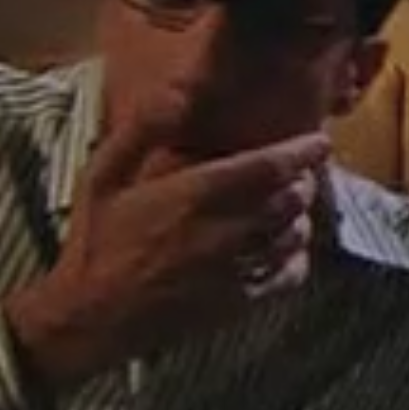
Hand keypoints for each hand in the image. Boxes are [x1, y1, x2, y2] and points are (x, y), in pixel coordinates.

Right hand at [4, 100, 332, 391]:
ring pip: (293, 236)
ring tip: (292, 205)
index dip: (301, 152)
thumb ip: (140, 131)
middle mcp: (222, 232)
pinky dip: (297, 257)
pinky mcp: (238, 303)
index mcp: (193, 196)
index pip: (268, 168)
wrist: (89, 316)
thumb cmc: (95, 242)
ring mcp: (235, 270)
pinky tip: (286, 248)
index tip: (319, 141)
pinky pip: (288, 277)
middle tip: (298, 173)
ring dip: (300, 216)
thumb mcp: (101, 176)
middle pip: (290, 200)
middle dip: (302, 182)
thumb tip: (174, 93)